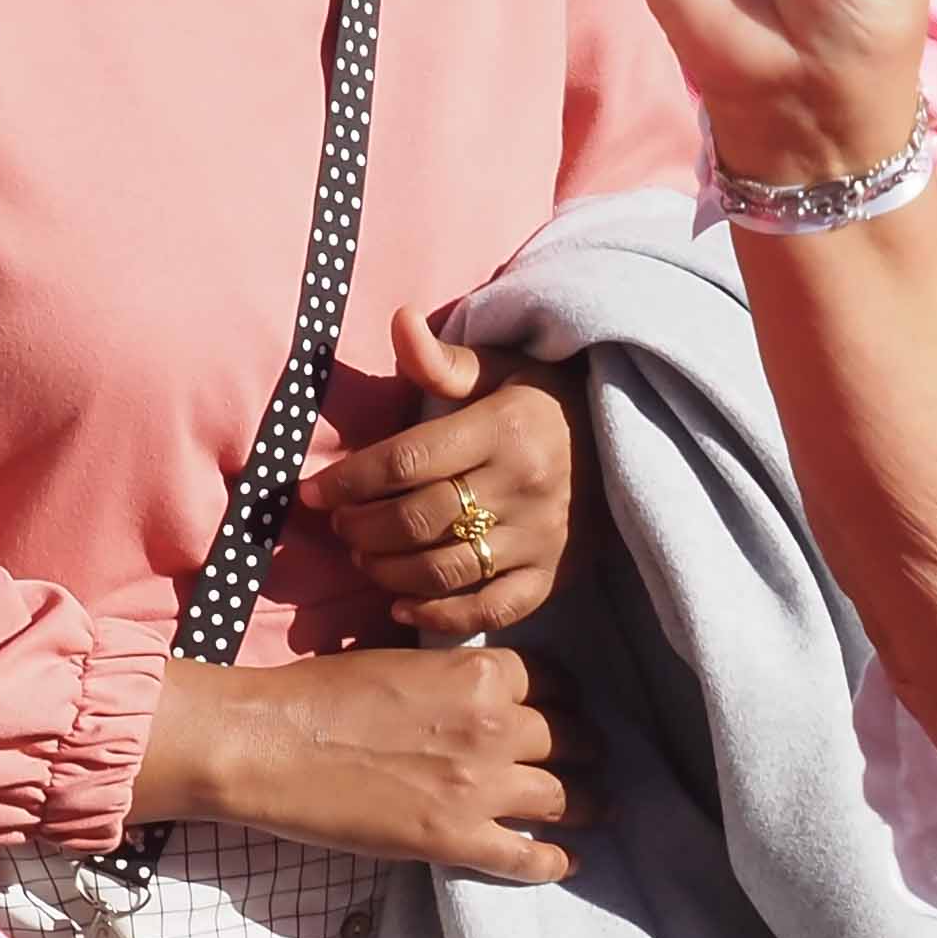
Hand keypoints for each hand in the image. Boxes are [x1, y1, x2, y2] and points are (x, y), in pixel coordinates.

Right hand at [138, 641, 584, 878]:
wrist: (270, 745)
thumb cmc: (318, 694)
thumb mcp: (402, 661)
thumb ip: (454, 678)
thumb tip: (476, 694)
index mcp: (482, 673)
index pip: (557, 682)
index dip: (566, 699)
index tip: (566, 711)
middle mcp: (496, 725)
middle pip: (572, 739)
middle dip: (585, 750)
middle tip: (591, 761)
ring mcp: (481, 787)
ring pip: (566, 798)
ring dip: (587, 805)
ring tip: (596, 811)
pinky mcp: (457, 840)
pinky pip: (529, 857)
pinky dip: (554, 862)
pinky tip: (565, 863)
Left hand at [312, 307, 571, 638]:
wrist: (625, 439)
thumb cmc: (543, 400)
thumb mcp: (500, 368)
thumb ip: (444, 359)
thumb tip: (399, 321)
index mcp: (502, 428)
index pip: (406, 460)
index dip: (349, 480)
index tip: (311, 492)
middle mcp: (522, 485)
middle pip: (418, 519)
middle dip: (362, 527)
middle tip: (339, 525)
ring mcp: (540, 537)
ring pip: (445, 569)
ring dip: (389, 571)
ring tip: (364, 557)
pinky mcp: (553, 576)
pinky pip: (490, 609)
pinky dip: (439, 616)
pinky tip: (401, 608)